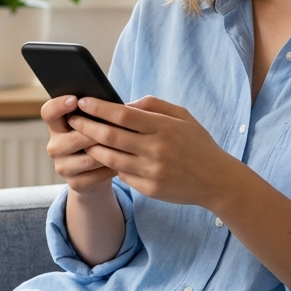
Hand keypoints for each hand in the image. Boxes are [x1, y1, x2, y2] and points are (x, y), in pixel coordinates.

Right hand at [41, 95, 116, 195]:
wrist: (100, 172)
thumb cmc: (101, 138)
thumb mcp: (97, 122)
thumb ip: (99, 111)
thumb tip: (118, 104)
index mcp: (57, 125)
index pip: (48, 112)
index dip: (58, 105)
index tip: (75, 100)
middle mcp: (55, 145)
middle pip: (71, 138)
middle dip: (95, 133)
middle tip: (113, 130)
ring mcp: (62, 166)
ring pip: (87, 158)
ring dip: (106, 152)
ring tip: (122, 147)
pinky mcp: (74, 183)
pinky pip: (96, 175)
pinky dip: (110, 169)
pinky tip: (120, 163)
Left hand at [67, 95, 232, 206]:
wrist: (218, 181)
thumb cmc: (197, 143)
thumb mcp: (182, 116)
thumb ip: (153, 105)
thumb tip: (124, 103)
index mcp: (164, 127)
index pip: (123, 114)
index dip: (99, 107)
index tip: (82, 101)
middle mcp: (156, 149)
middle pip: (110, 136)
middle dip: (86, 126)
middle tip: (72, 119)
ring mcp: (152, 171)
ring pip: (111, 158)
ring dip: (92, 147)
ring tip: (81, 139)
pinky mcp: (150, 189)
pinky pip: (122, 174)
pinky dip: (110, 165)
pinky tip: (101, 157)